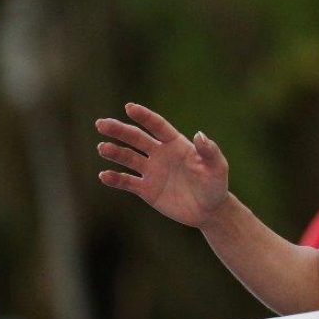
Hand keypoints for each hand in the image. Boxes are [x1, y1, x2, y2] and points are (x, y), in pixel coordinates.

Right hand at [96, 102, 229, 227]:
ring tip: (102, 148)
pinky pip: (127, 182)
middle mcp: (161, 154)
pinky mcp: (147, 190)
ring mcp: (152, 171)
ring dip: (115, 152)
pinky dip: (115, 179)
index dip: (144, 116)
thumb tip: (199, 134)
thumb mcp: (217, 168)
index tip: (129, 107)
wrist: (209, 211)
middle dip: (119, 130)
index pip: (157, 126)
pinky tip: (104, 175)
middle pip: (136, 138)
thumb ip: (210, 152)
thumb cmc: (216, 186)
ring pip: (128, 158)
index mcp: (176, 144)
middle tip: (101, 124)